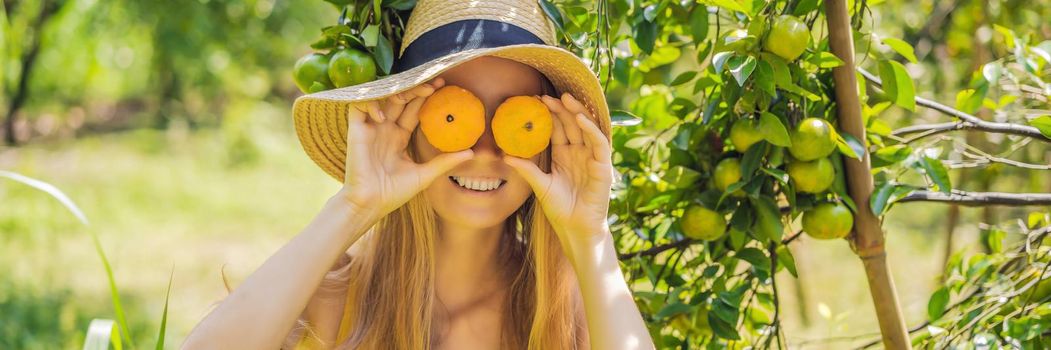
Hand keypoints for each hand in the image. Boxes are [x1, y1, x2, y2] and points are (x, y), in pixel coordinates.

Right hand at [338, 77, 473, 218]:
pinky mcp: (356, 131)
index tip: (444, 88)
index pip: (413, 109)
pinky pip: (359, 106)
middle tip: (436, 84)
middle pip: (401, 99)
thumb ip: (445, 162)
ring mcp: (371, 128)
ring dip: (398, 91)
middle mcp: (385, 128)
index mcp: (399, 137)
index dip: (426, 97)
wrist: (370, 205)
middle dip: (417, 88)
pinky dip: (371, 104)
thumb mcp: (425, 175)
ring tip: (415, 92)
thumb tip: (472, 154)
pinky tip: (384, 116)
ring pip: (383, 97)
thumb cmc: (394, 193)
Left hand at [502, 92, 613, 254]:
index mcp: (564, 155)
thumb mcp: (540, 186)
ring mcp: (592, 158)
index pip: (558, 128)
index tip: (534, 101)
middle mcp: (579, 153)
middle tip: (546, 96)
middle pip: (571, 124)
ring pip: (587, 128)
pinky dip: (591, 129)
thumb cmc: (560, 209)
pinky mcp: (603, 166)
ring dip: (577, 112)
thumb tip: (505, 156)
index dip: (548, 114)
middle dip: (561, 108)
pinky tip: (580, 119)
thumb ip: (527, 170)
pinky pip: (599, 143)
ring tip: (565, 98)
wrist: (575, 229)